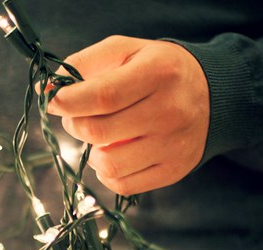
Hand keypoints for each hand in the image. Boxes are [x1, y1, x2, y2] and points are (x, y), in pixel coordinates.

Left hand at [48, 36, 208, 194]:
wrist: (215, 94)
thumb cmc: (160, 70)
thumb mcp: (127, 50)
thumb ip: (84, 64)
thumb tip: (47, 90)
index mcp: (158, 74)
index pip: (101, 96)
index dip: (67, 102)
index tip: (54, 101)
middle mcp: (169, 111)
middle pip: (99, 131)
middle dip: (75, 125)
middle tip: (78, 116)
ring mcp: (173, 146)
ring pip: (109, 165)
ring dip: (91, 153)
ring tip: (100, 136)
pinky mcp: (174, 171)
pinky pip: (124, 185)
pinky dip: (108, 173)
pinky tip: (113, 154)